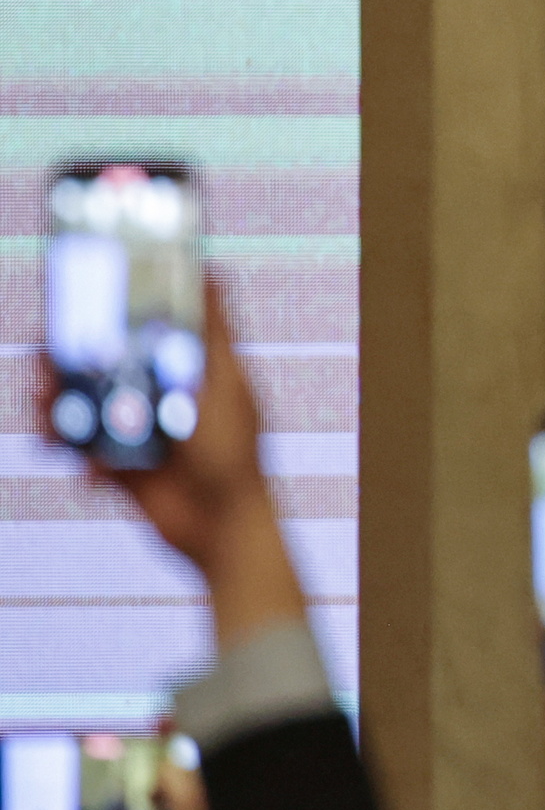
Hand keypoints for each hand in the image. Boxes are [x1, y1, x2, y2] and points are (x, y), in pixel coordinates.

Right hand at [38, 282, 303, 644]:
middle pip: (107, 367)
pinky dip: (72, 450)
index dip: (115, 312)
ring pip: (86, 407)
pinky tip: (73, 457)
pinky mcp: (123, 467)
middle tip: (44, 357)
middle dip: (71, 361)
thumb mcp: (225, 388)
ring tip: (43, 404)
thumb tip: (211, 276)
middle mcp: (165, 398)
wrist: (222, 532)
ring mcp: (142, 432)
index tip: (79, 295)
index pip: (149, 330)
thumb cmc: (236, 458)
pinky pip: (84, 450)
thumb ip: (212, 337)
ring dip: (60, 405)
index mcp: (193, 373)